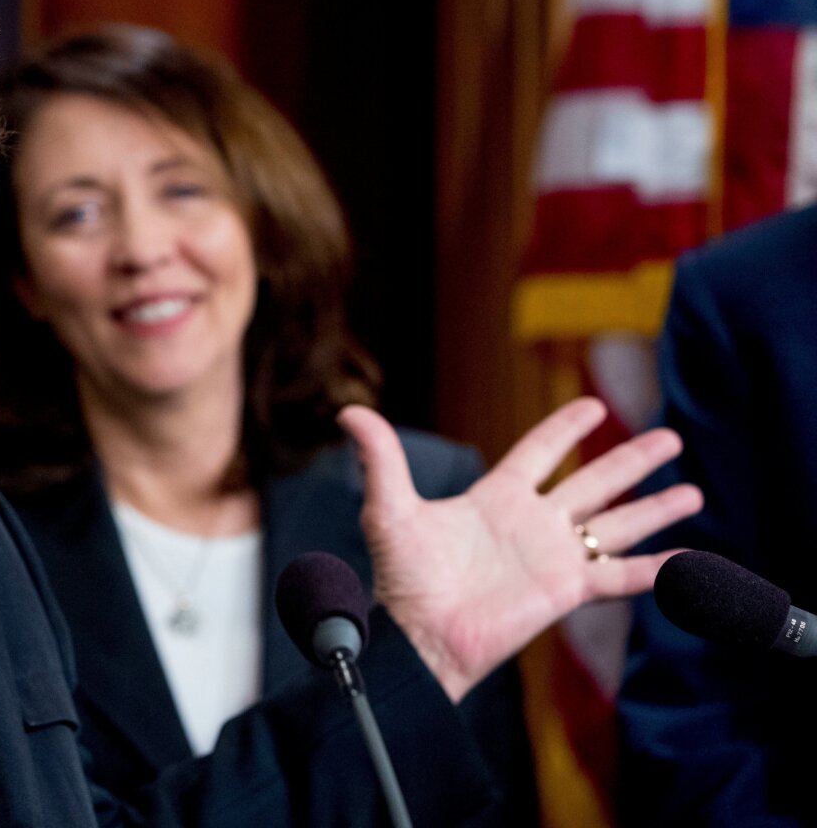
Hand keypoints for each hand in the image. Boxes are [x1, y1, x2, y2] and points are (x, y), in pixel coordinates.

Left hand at [346, 398, 701, 701]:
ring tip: (693, 491)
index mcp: (496, 499)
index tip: (594, 404)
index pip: (539, 452)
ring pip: (617, 524)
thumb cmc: (402, 580)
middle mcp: (532, 524)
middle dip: (632, 460)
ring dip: (655, 508)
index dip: (566, 429)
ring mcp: (554, 556)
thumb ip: (380, 459)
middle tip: (670, 438)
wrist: (420, 637)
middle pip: (594, 482)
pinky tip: (690, 562)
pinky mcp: (567, 589)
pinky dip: (658, 571)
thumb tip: (349, 411)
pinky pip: (621, 576)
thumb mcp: (390, 510)